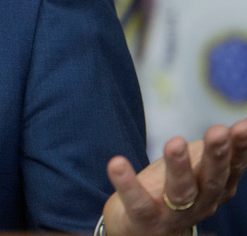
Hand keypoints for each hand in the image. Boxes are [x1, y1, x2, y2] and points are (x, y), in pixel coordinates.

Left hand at [103, 118, 246, 235]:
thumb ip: (211, 153)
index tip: (243, 125)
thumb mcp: (194, 171)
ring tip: (175, 142)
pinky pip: (137, 203)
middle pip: (210, 180)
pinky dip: (127, 184)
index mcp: (214, 188)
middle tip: (218, 130)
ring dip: (179, 167)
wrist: (143, 232)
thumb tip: (235, 126)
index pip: (231, 168)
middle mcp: (200, 203)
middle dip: (216, 156)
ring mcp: (173, 214)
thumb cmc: (171, 192)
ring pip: (180, 192)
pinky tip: (116, 163)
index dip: (239, 148)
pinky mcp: (145, 219)